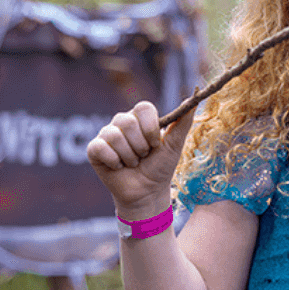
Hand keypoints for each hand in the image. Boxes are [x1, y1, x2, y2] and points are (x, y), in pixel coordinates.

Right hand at [85, 101, 187, 215]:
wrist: (148, 192)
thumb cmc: (161, 167)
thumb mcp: (176, 144)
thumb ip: (184, 121)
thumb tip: (194, 97)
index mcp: (141, 118)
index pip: (144, 107)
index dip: (151, 128)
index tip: (156, 144)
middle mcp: (122, 122)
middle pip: (127, 121)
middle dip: (141, 146)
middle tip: (144, 156)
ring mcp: (106, 135)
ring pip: (114, 136)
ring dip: (129, 156)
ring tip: (133, 163)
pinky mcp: (94, 149)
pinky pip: (100, 147)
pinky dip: (114, 161)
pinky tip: (119, 167)